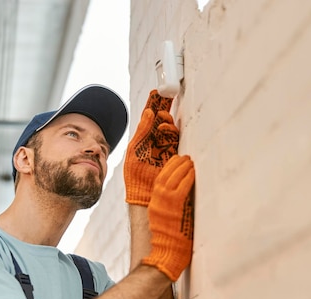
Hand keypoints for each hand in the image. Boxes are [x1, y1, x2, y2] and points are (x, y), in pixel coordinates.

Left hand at [124, 90, 179, 205]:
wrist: (144, 193)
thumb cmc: (135, 175)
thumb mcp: (134, 150)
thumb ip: (142, 132)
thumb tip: (149, 112)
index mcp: (143, 139)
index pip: (149, 118)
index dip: (153, 105)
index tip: (156, 92)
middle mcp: (155, 141)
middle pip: (162, 120)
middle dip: (164, 108)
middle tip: (164, 98)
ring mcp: (165, 148)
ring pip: (169, 128)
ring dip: (166, 120)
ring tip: (161, 119)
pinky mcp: (174, 154)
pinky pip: (176, 138)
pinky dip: (171, 130)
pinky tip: (164, 128)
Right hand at [141, 155, 194, 280]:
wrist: (165, 257)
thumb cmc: (170, 244)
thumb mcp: (167, 221)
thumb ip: (172, 208)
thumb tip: (185, 198)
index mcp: (154, 205)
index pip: (159, 181)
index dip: (168, 169)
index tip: (176, 160)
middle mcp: (157, 203)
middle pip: (164, 176)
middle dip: (174, 164)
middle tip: (185, 156)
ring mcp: (164, 206)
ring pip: (172, 179)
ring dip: (181, 167)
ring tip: (190, 160)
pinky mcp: (175, 209)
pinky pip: (181, 188)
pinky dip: (187, 177)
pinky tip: (193, 171)